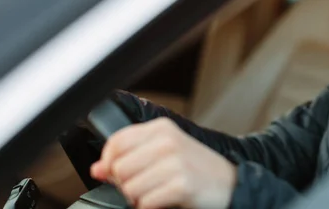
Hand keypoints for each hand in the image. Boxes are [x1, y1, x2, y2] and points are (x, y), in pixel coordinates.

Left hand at [90, 118, 236, 208]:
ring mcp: (175, 162)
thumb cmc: (197, 169)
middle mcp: (167, 141)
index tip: (114, 173)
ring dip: (138, 198)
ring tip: (157, 193)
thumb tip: (98, 168)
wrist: (231, 184)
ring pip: (129, 188)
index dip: (108, 162)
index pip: (117, 142)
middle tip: (146, 186)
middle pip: (119, 168)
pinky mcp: (181, 184)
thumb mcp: (166, 153)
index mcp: (162, 128)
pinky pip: (144, 203)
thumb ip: (131, 156)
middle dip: (126, 184)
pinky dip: (150, 207)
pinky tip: (164, 200)